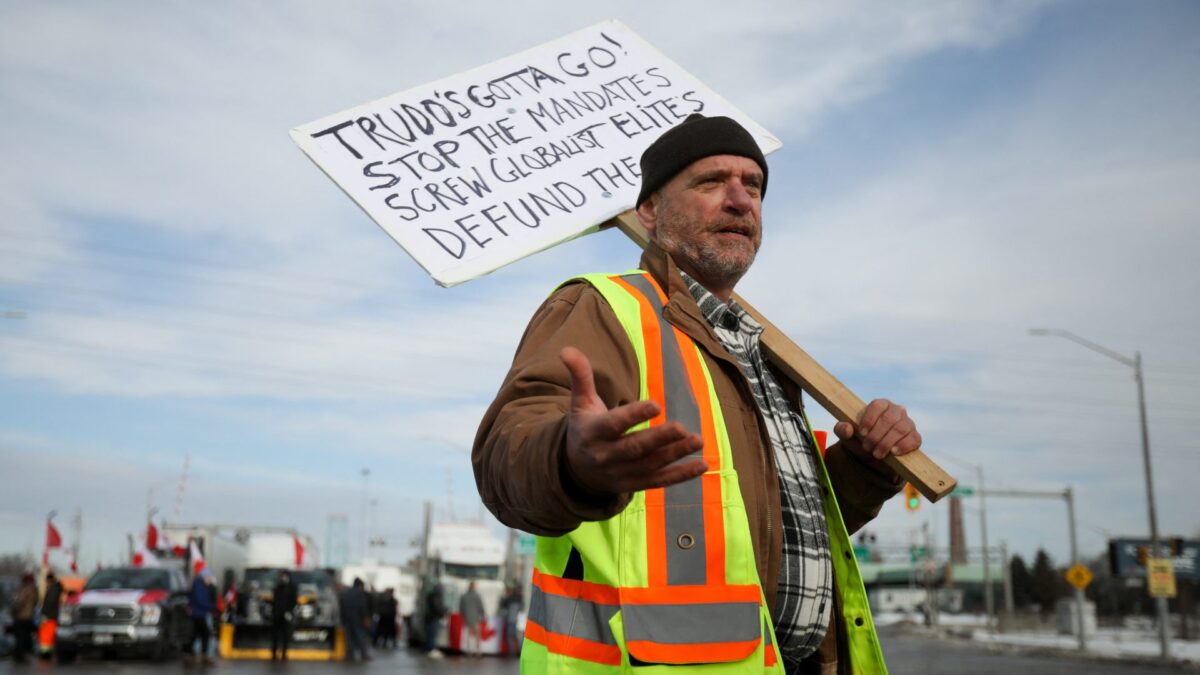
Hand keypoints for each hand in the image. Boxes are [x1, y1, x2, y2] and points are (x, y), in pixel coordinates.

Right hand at [560, 347, 706, 495]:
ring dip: (676, 455)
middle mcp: (607, 456)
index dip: (635, 415)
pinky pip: (660, 481)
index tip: (657, 404)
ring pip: (651, 465)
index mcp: (593, 433)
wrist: (577, 472)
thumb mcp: (580, 403)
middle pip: (635, 448)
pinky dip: (681, 475)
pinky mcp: (636, 484)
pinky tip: (701, 465)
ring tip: (698, 440)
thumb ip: (580, 376)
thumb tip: (567, 349)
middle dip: (659, 439)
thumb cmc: (585, 428)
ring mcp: (623, 473)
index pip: (615, 424)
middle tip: (682, 427)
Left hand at [833, 399, 921, 460]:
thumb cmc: (861, 440)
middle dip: (876, 435)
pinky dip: (904, 446)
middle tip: (867, 448)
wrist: (874, 457)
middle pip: (889, 419)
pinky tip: (893, 452)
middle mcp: (896, 411)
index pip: (877, 405)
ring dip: (887, 442)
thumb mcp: (848, 436)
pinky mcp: (915, 437)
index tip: (861, 433)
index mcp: (881, 405)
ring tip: (877, 454)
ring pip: (901, 428)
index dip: (869, 419)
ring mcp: (908, 423)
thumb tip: (847, 429)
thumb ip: (842, 430)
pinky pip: (914, 439)